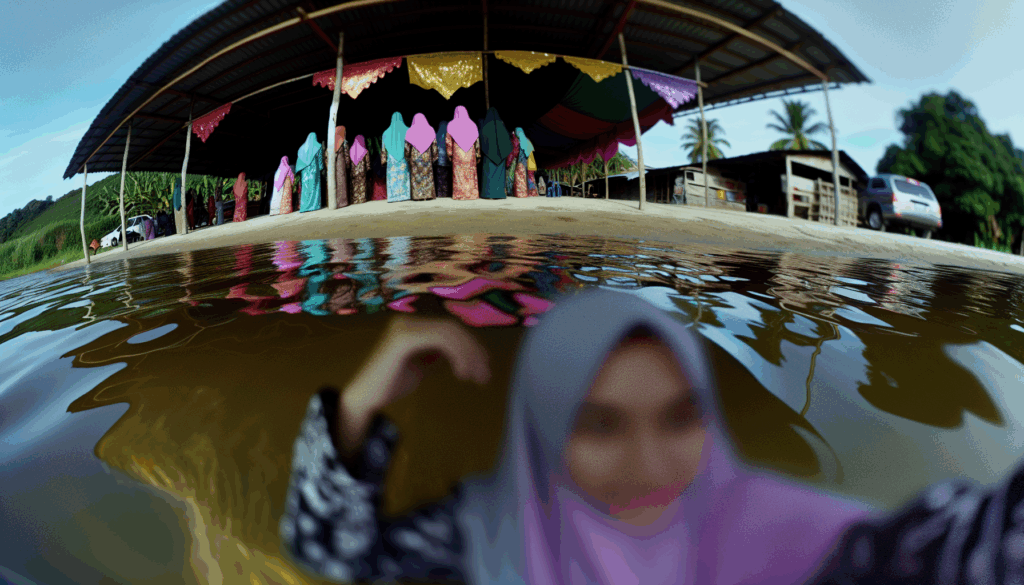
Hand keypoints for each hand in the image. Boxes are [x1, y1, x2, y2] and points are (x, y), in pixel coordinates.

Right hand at [338, 315, 490, 453]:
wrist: (365, 398)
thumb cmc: (390, 384)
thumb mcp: (419, 366)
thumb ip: (435, 355)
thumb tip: (459, 352)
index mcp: (413, 326)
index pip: (449, 328)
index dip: (471, 345)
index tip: (483, 366)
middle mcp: (409, 321)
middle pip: (453, 328)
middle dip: (474, 350)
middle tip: (485, 375)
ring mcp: (405, 327)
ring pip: (449, 333)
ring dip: (469, 355)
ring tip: (475, 377)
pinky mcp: (404, 338)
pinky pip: (439, 340)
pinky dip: (457, 355)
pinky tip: (462, 373)